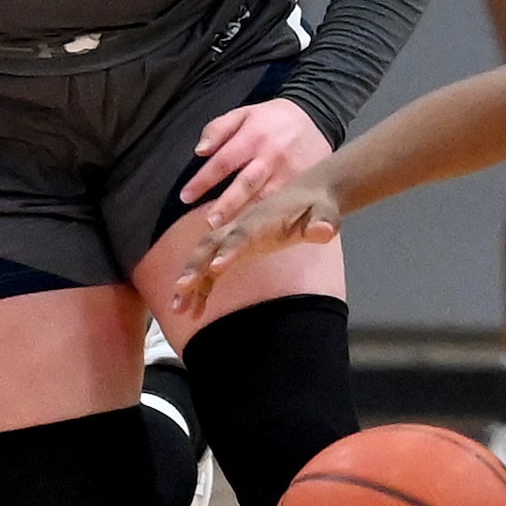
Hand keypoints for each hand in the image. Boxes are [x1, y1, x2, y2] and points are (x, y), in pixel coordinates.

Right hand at [171, 174, 342, 314]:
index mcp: (263, 219)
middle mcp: (242, 226)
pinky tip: (194, 311)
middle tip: (181, 290)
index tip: (217, 268)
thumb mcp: (326, 213)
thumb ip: (324, 222)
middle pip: (212, 245)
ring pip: (204, 257)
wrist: (309, 194)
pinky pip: (211, 268)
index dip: (230, 249)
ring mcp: (235, 237)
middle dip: (195, 266)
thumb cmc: (318, 207)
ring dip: (190, 281)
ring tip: (179, 309)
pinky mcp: (234, 248)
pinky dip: (201, 287)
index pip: (244, 234)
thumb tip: (325, 230)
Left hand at [180, 96, 333, 227]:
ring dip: (247, 217)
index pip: (223, 162)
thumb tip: (199, 151)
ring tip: (228, 235)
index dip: (203, 180)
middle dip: (227, 205)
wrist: (317, 116)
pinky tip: (256, 231)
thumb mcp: (244, 113)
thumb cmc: (272, 118)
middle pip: (246, 184)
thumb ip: (218, 129)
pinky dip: (269, 217)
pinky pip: (284, 203)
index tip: (185, 197)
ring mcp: (290, 172)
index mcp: (253, 136)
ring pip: (266, 198)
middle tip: (209, 224)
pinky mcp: (304, 182)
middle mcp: (271, 156)